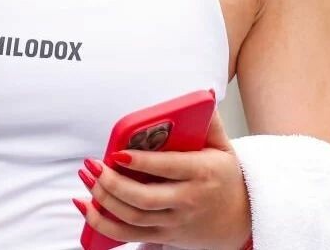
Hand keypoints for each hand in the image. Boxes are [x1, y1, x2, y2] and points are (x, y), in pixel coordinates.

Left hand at [74, 110, 252, 249]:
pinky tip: (86, 207)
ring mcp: (176, 223)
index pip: (168, 167)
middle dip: (114, 184)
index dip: (142, 162)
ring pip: (134, 218)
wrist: (243, 219)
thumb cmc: (225, 177)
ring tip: (87, 180)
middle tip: (94, 166)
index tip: (118, 152)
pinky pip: (130, 236)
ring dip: (105, 201)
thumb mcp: (224, 146)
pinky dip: (104, 225)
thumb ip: (210, 120)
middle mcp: (188, 201)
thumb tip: (202, 94)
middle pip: (145, 198)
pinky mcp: (165, 236)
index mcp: (202, 173)